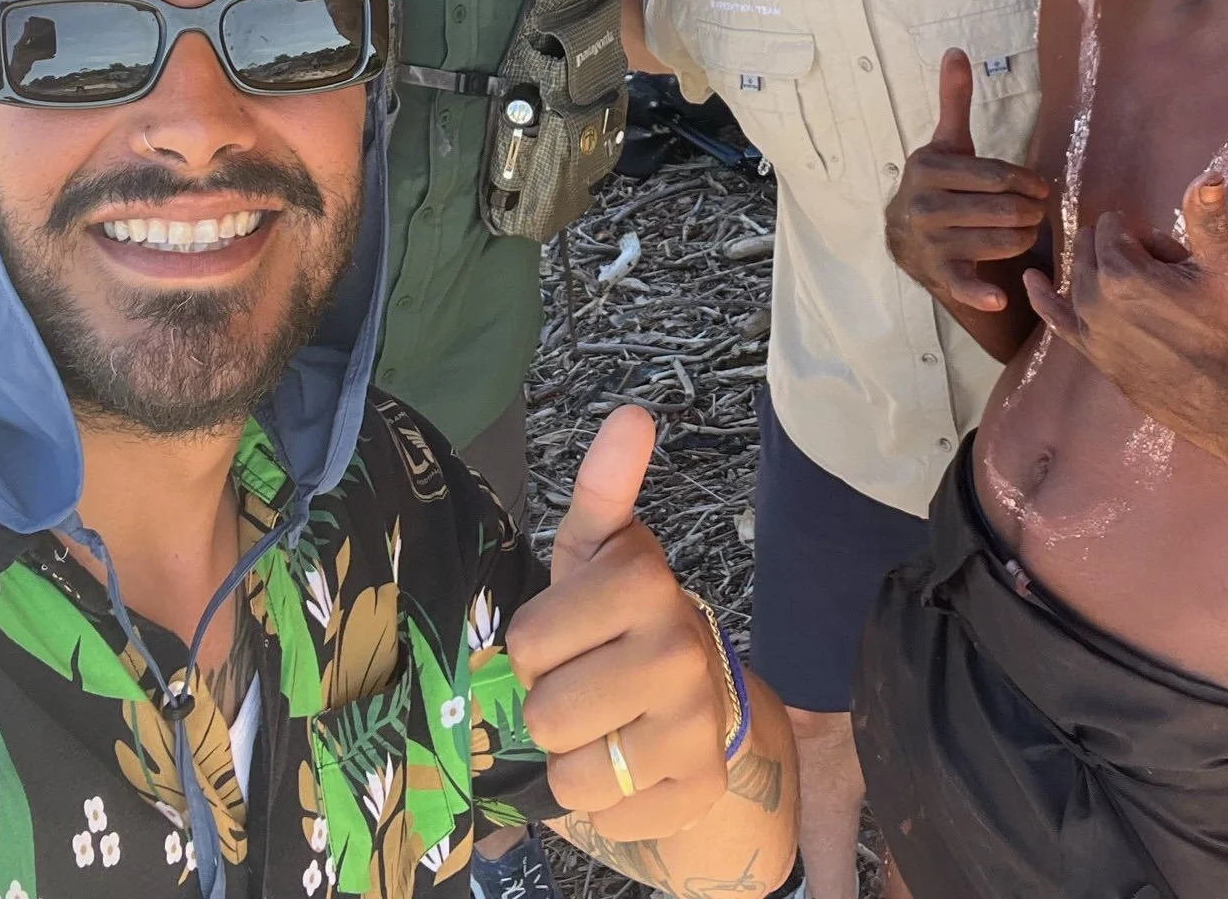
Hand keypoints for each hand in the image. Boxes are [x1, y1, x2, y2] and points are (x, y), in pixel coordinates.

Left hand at [506, 406, 728, 841]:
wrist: (701, 696)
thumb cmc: (621, 616)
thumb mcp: (599, 550)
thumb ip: (604, 485)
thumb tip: (633, 414)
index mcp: (644, 580)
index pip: (527, 642)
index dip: (536, 647)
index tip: (570, 634)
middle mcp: (677, 648)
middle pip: (545, 712)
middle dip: (552, 703)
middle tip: (588, 681)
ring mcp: (694, 722)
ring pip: (572, 770)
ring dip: (574, 757)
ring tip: (606, 723)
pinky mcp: (697, 786)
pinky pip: (605, 814)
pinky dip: (606, 798)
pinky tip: (633, 761)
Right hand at [887, 49, 1051, 309]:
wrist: (906, 236)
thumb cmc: (938, 184)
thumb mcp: (946, 143)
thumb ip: (954, 100)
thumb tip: (956, 51)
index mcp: (927, 168)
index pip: (993, 174)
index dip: (1025, 181)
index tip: (1041, 188)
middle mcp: (923, 205)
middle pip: (1001, 208)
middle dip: (1030, 211)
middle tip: (1038, 213)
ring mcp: (929, 242)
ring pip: (998, 241)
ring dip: (1023, 239)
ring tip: (1028, 233)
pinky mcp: (938, 275)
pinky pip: (963, 284)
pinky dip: (980, 292)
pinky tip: (999, 296)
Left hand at [1024, 175, 1227, 465]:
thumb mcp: (1226, 268)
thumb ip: (1207, 217)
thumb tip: (1208, 173)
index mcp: (1121, 271)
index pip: (1112, 223)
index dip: (1146, 236)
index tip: (1173, 258)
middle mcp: (1093, 298)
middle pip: (1093, 246)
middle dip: (1125, 250)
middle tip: (1168, 278)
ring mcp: (1087, 328)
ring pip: (1081, 275)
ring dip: (1106, 273)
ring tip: (1152, 295)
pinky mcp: (1090, 353)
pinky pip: (1055, 317)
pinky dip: (1043, 296)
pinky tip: (1032, 280)